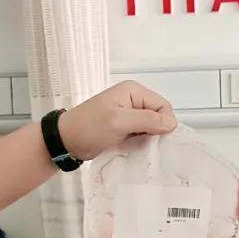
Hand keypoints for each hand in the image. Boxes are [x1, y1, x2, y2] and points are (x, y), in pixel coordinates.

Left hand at [58, 81, 177, 160]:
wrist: (66, 140)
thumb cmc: (89, 127)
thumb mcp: (119, 122)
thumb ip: (147, 120)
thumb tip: (172, 123)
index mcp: (133, 91)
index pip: (163, 106)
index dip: (163, 123)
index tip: (152, 136)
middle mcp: (133, 100)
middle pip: (159, 117)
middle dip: (154, 131)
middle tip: (140, 141)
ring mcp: (128, 114)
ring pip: (151, 128)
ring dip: (145, 138)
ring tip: (132, 144)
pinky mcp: (124, 126)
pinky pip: (141, 134)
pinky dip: (138, 142)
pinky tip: (129, 146)